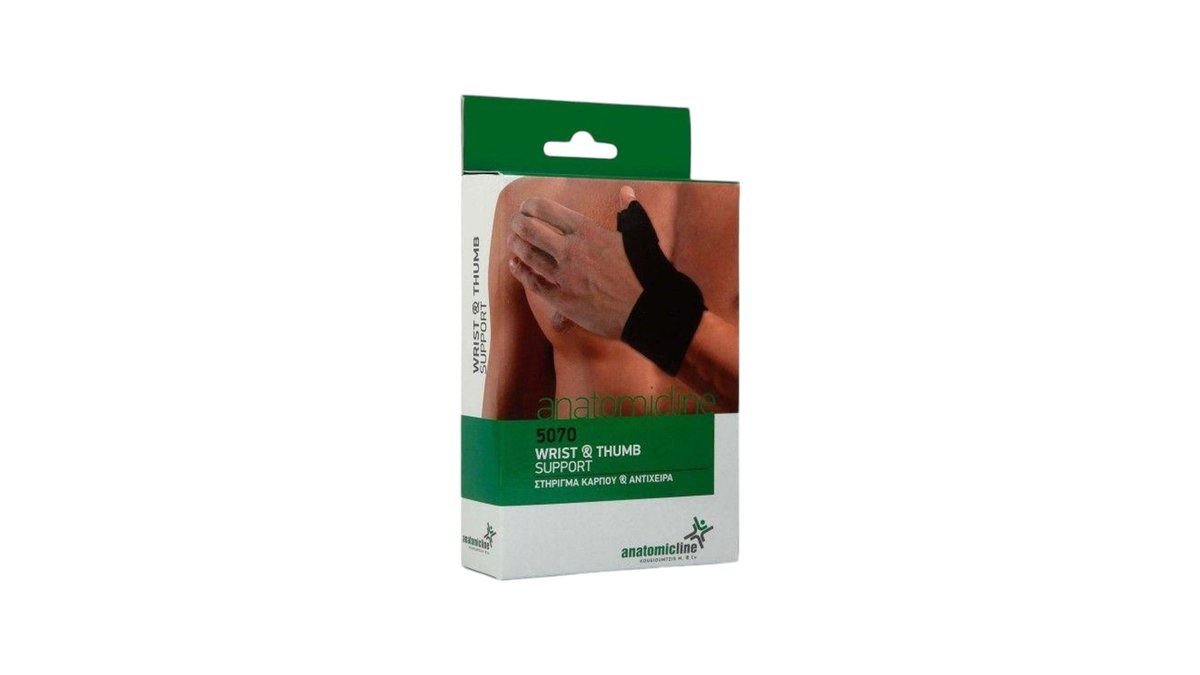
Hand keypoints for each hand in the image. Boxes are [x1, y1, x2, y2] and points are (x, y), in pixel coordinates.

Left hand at [506, 187, 642, 339]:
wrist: (649, 308)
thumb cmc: (646, 272)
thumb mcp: (639, 234)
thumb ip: (628, 212)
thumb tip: (627, 193)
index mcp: (587, 231)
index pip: (547, 210)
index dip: (531, 206)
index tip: (527, 208)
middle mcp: (571, 251)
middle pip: (530, 230)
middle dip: (518, 224)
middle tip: (516, 223)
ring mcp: (565, 276)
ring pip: (529, 256)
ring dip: (516, 246)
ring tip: (512, 241)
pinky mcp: (563, 300)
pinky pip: (534, 283)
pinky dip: (521, 273)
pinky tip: (515, 266)